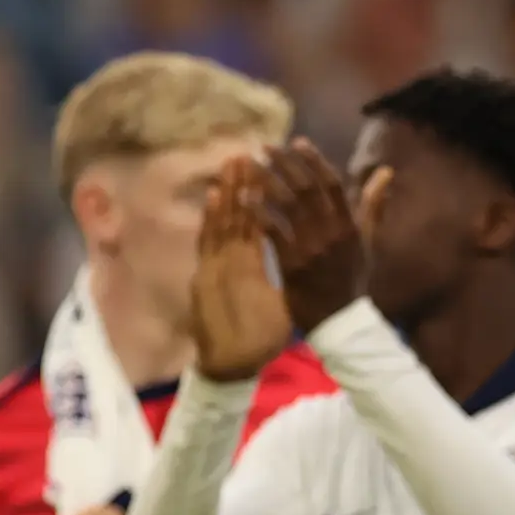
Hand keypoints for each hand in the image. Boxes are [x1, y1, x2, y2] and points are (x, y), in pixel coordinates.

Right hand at [187, 154, 291, 381]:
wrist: (232, 362)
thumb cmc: (254, 336)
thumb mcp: (280, 303)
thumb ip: (286, 281)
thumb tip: (309, 265)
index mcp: (247, 263)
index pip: (256, 223)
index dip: (261, 199)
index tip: (271, 173)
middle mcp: (230, 260)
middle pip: (237, 216)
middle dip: (243, 185)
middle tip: (246, 152)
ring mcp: (216, 266)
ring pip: (221, 223)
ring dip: (226, 193)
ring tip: (231, 163)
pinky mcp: (205, 277)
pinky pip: (209, 245)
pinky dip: (211, 221)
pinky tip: (214, 199)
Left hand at [259, 138, 367, 334]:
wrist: (340, 320)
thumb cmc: (351, 278)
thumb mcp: (367, 242)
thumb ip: (373, 206)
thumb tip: (386, 172)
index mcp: (351, 226)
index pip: (334, 184)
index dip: (315, 161)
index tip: (297, 142)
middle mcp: (332, 233)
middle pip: (307, 189)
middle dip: (284, 164)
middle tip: (263, 146)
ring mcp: (311, 248)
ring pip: (287, 205)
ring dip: (266, 181)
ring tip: (248, 165)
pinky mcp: (291, 264)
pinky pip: (272, 231)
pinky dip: (258, 212)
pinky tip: (244, 197)